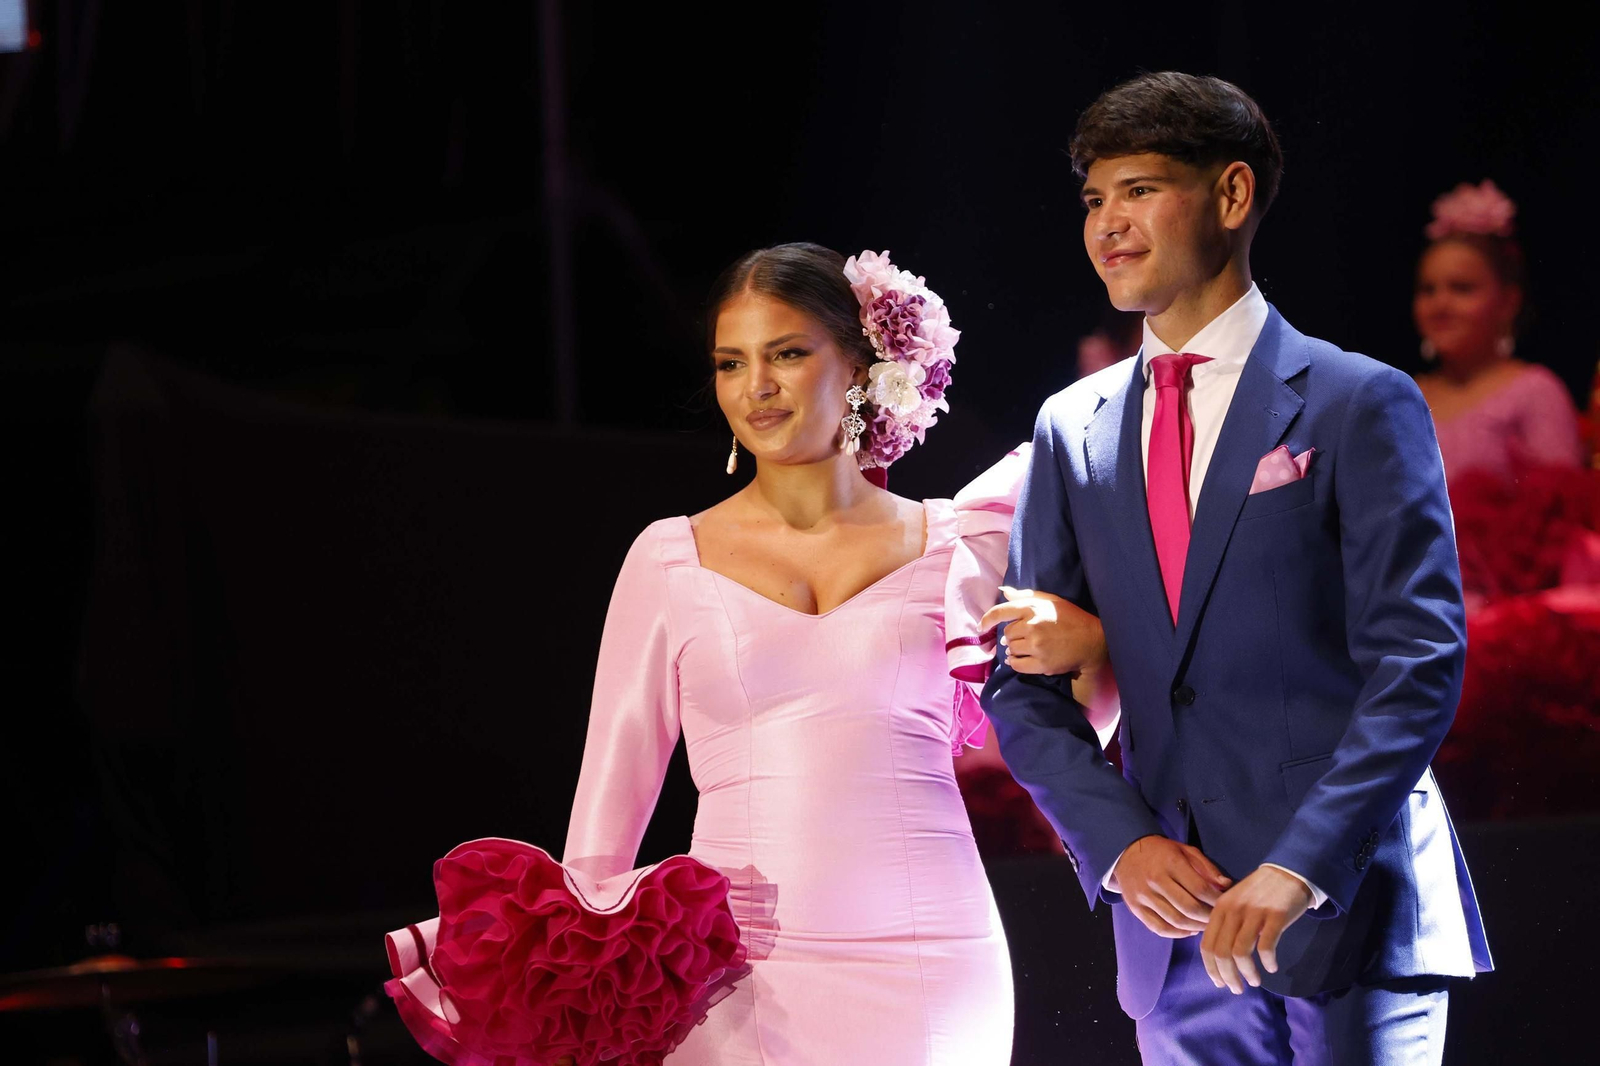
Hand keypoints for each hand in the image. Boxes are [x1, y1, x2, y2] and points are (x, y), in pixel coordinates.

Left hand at [979, 586, 1107, 676]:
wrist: (1092, 641)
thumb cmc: (1071, 618)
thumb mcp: (1050, 600)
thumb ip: (1026, 596)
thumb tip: (1004, 592)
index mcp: (1033, 608)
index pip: (1001, 612)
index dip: (987, 620)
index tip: (982, 627)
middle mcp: (1033, 626)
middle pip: (1007, 633)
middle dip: (1012, 636)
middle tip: (1026, 636)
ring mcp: (1037, 646)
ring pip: (1011, 649)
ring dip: (1015, 649)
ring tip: (1028, 647)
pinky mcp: (1041, 664)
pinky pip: (1016, 665)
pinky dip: (1015, 662)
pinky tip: (1022, 659)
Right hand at [1108, 835, 1232, 937]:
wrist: (1126, 852)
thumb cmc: (1161, 852)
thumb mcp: (1185, 850)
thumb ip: (1206, 867)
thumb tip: (1225, 886)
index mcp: (1171, 862)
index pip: (1199, 888)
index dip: (1216, 900)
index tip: (1226, 904)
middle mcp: (1156, 880)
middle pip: (1189, 907)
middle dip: (1208, 917)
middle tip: (1218, 918)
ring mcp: (1144, 896)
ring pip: (1175, 921)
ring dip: (1196, 927)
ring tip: (1207, 925)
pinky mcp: (1135, 908)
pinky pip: (1160, 928)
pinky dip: (1178, 934)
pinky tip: (1189, 930)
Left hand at [1199, 865, 1313, 992]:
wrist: (1287, 871)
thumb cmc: (1260, 892)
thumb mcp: (1235, 903)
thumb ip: (1224, 925)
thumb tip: (1218, 958)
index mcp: (1220, 909)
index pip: (1207, 945)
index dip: (1211, 969)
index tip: (1220, 983)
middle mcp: (1233, 911)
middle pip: (1221, 953)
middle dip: (1228, 976)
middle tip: (1237, 989)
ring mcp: (1254, 913)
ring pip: (1241, 953)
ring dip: (1248, 973)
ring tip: (1254, 981)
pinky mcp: (1275, 916)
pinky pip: (1266, 947)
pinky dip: (1267, 962)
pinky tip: (1272, 967)